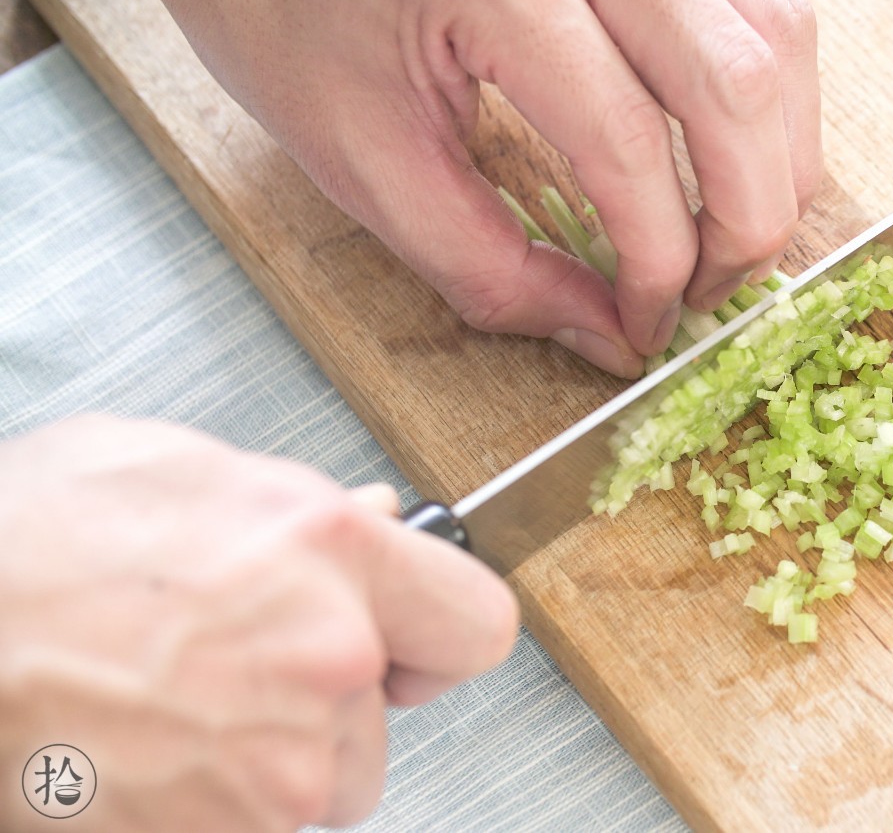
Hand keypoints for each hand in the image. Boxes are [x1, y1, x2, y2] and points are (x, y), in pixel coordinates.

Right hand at [0, 417, 517, 830]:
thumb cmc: (22, 548)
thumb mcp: (172, 469)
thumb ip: (298, 506)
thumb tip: (366, 520)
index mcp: (327, 551)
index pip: (474, 622)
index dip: (440, 635)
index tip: (410, 643)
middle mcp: (321, 658)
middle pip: (380, 720)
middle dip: (324, 703)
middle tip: (230, 667)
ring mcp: (273, 764)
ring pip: (315, 785)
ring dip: (265, 759)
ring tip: (169, 706)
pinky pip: (250, 828)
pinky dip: (207, 804)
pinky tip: (141, 749)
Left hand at [103, 0, 821, 375]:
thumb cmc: (290, 12)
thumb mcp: (364, 162)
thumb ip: (490, 266)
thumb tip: (608, 335)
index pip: (629, 142)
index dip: (659, 261)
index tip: (646, 326)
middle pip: (738, 81)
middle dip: (749, 219)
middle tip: (709, 293)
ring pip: (776, 33)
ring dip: (778, 155)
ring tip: (731, 231)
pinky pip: (760, 1)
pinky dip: (764, 96)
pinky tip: (730, 153)